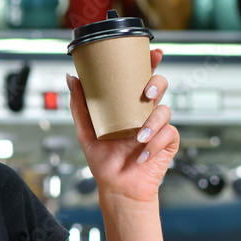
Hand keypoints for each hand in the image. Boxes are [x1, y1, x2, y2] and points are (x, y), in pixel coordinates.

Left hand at [66, 48, 178, 204]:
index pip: (140, 78)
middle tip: (146, 93)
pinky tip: (142, 155)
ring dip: (152, 123)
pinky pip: (168, 134)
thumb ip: (80, 105)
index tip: (152, 52)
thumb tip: (71, 79)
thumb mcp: (85, 131)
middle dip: (156, 84)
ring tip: (138, 138)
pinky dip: (155, 144)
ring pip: (165, 111)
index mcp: (128, 106)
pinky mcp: (168, 142)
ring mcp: (157, 127)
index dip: (149, 62)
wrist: (117, 188)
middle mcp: (144, 113)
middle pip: (159, 87)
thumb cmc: (104, 161)